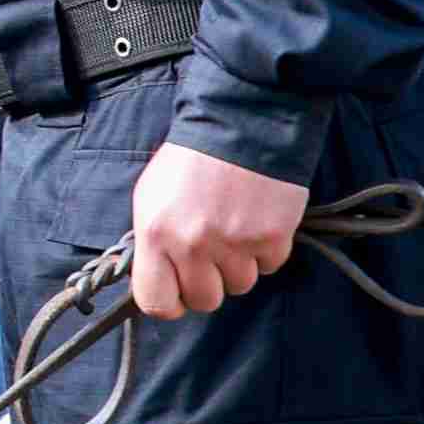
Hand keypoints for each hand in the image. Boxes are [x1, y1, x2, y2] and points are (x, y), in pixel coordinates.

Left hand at [123, 140, 306, 321]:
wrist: (243, 121)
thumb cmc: (193, 158)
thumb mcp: (152, 195)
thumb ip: (152, 241)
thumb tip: (158, 278)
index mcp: (155, 232)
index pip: (155, 301)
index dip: (169, 302)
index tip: (178, 291)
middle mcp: (191, 243)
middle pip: (204, 300)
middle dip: (209, 282)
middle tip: (212, 253)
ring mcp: (233, 242)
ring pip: (239, 285)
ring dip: (239, 264)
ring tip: (235, 227)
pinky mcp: (271, 238)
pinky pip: (268, 266)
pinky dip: (265, 249)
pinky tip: (256, 219)